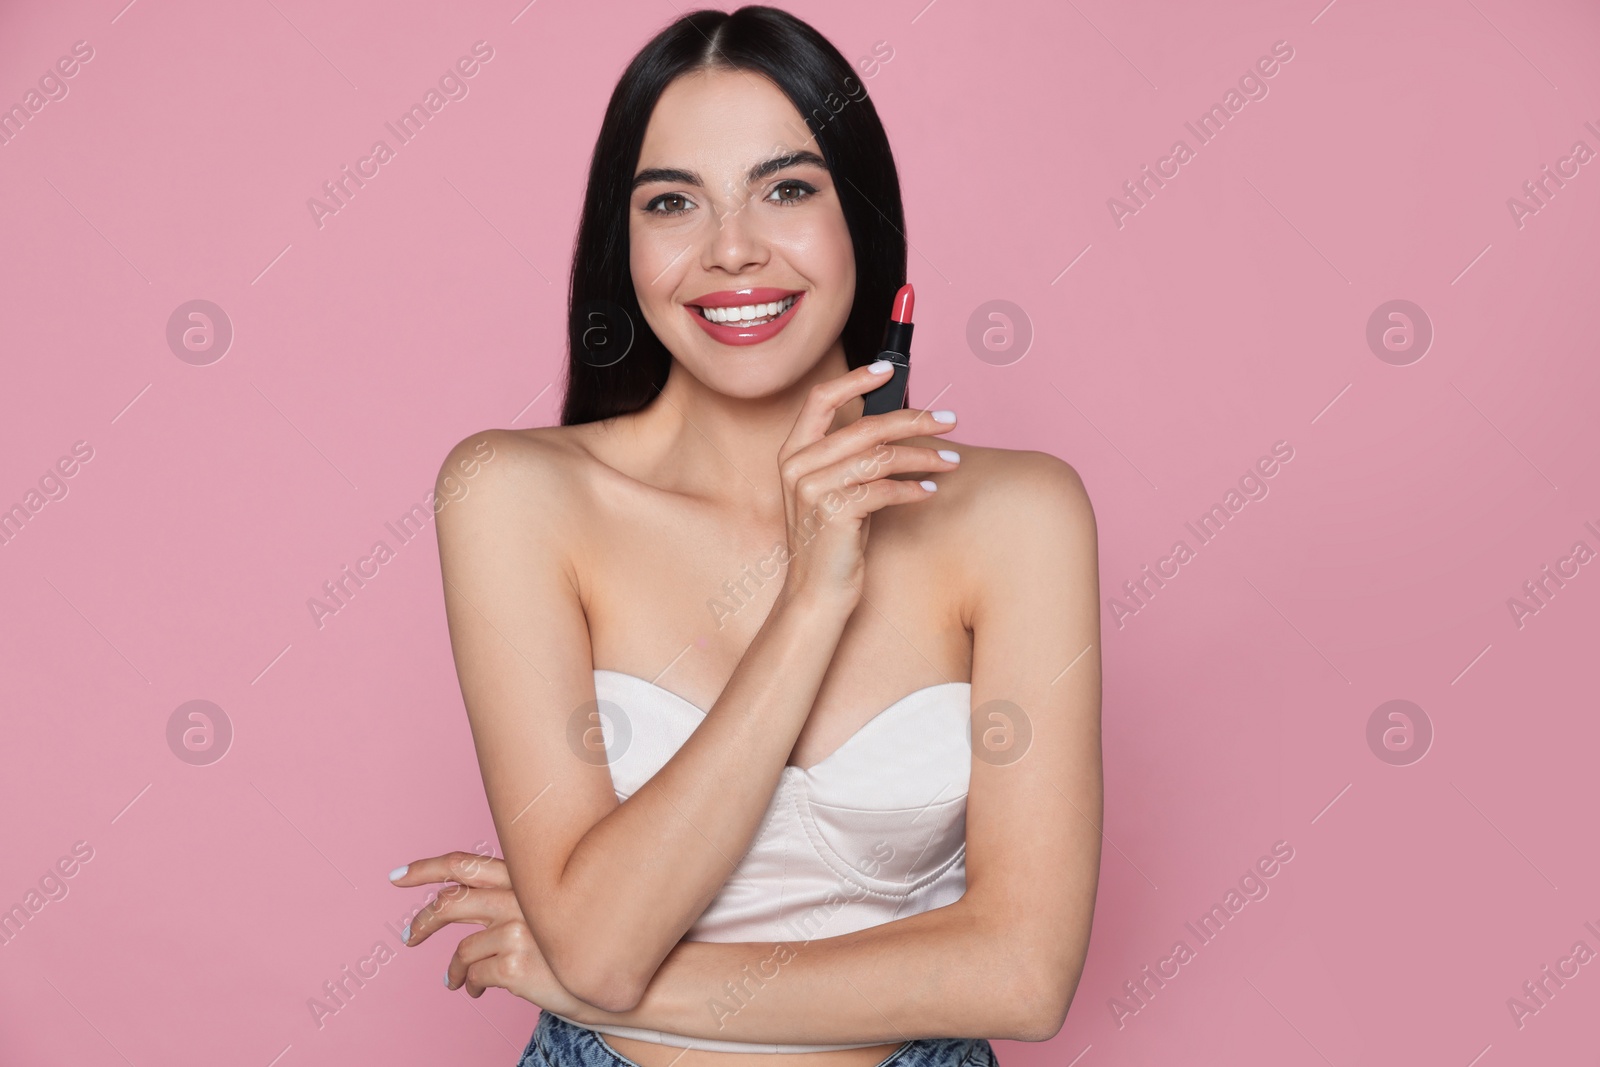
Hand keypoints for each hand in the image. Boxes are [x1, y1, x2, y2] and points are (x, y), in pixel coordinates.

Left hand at [391, 850, 594, 1017]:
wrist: (618, 980)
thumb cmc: (582, 942)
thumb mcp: (546, 909)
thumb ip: (508, 900)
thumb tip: (456, 904)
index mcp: (526, 880)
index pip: (466, 864)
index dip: (426, 867)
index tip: (397, 875)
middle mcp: (520, 899)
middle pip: (452, 904)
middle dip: (424, 920)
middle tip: (410, 936)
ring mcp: (518, 932)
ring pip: (461, 949)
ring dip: (454, 968)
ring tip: (455, 980)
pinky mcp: (516, 966)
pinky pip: (474, 975)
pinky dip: (470, 985)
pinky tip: (476, 991)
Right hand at [776, 362, 958, 610]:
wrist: (815, 593)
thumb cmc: (833, 541)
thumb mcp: (835, 490)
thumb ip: (852, 457)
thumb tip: (900, 422)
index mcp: (794, 452)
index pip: (820, 398)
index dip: (856, 379)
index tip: (890, 371)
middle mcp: (798, 466)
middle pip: (865, 426)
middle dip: (915, 420)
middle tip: (949, 419)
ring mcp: (812, 489)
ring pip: (880, 457)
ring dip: (923, 457)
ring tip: (951, 461)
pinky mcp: (833, 512)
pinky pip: (884, 489)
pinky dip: (912, 490)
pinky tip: (929, 493)